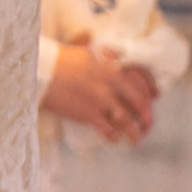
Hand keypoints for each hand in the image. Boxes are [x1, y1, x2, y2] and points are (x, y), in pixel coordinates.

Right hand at [41, 43, 158, 143]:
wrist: (37, 70)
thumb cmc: (57, 59)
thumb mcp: (86, 52)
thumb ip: (105, 57)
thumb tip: (117, 60)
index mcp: (112, 65)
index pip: (142, 80)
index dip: (151, 91)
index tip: (154, 98)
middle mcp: (111, 82)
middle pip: (139, 103)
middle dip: (146, 116)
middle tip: (146, 124)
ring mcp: (101, 99)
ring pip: (127, 121)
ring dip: (134, 133)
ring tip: (135, 140)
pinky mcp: (88, 114)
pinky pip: (109, 130)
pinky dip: (114, 137)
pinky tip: (114, 138)